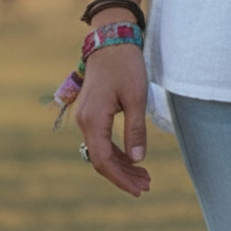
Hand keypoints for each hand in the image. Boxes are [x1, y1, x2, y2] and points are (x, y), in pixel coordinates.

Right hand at [74, 42, 150, 196]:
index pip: (103, 161)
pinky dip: (117, 152)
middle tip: (146, 186)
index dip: (121, 178)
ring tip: (144, 177)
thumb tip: (139, 160)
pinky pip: (101, 140)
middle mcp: (84, 122)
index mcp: (93, 120)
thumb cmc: (125, 66)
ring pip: (101, 151)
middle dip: (123, 175)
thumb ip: (136, 130)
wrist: (111, 41)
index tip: (139, 189)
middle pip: (101, 160)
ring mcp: (85, 117)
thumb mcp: (136, 98)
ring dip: (122, 165)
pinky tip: (133, 159)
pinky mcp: (91, 113)